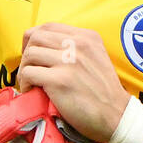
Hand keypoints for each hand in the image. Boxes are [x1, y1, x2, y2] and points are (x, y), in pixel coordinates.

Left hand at [17, 23, 129, 142]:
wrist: (117, 116)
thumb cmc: (103, 92)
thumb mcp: (96, 58)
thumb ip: (75, 48)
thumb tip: (45, 48)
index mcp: (87, 37)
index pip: (48, 26)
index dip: (33, 39)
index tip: (32, 54)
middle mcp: (78, 45)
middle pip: (36, 37)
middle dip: (26, 53)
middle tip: (28, 69)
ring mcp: (69, 61)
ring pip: (30, 54)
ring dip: (24, 69)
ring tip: (30, 82)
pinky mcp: (60, 80)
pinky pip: (29, 73)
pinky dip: (25, 83)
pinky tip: (32, 91)